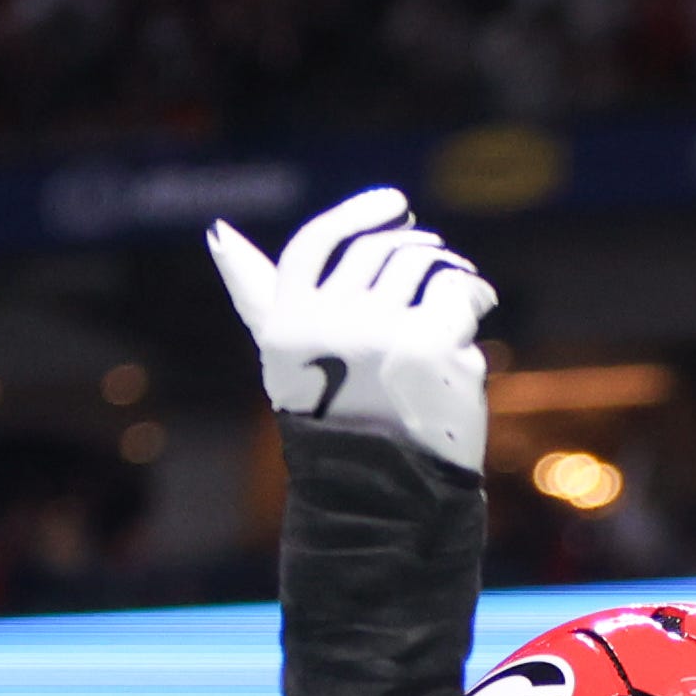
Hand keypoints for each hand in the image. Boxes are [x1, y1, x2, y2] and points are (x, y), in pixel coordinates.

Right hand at [207, 191, 496, 475]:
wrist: (390, 493)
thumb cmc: (339, 425)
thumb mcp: (287, 363)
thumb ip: (256, 297)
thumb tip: (218, 234)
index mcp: (284, 329)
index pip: (314, 245)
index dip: (355, 216)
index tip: (392, 202)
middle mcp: (323, 326)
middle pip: (377, 250)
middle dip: (413, 245)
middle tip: (434, 252)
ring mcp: (374, 332)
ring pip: (419, 261)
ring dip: (446, 265)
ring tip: (457, 281)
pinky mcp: (425, 343)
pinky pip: (456, 287)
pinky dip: (473, 293)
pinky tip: (477, 307)